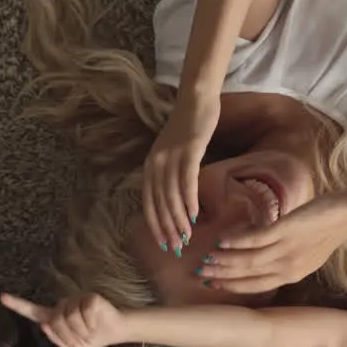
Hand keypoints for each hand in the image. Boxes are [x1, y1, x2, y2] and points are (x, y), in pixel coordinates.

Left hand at [0, 292, 127, 346]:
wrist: (115, 330)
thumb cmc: (91, 337)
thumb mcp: (71, 345)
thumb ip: (57, 337)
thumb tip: (45, 325)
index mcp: (55, 317)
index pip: (33, 311)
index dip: (17, 304)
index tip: (2, 297)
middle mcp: (63, 305)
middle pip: (55, 322)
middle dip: (69, 335)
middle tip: (81, 339)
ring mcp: (75, 299)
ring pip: (69, 319)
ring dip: (81, 332)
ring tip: (89, 331)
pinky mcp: (89, 298)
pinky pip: (83, 315)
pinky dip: (90, 325)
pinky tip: (96, 323)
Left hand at [143, 96, 220, 253]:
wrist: (196, 98)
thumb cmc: (188, 128)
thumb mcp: (174, 154)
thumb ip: (171, 175)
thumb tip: (178, 202)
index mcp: (150, 166)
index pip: (149, 202)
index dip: (155, 225)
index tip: (164, 244)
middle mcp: (156, 162)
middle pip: (160, 202)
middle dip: (168, 228)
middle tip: (177, 247)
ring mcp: (172, 155)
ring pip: (172, 195)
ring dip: (179, 219)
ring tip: (187, 237)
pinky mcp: (189, 149)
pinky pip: (187, 180)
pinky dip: (189, 199)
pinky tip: (195, 215)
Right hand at [198, 193, 346, 293]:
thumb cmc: (327, 230)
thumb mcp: (306, 254)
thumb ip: (284, 260)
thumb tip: (259, 256)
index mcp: (292, 275)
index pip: (257, 286)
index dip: (233, 286)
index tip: (213, 285)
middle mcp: (288, 267)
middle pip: (249, 276)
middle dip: (223, 275)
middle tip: (200, 273)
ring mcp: (288, 249)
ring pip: (250, 260)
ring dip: (225, 260)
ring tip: (207, 257)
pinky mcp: (288, 231)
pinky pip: (257, 240)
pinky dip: (238, 241)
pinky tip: (223, 240)